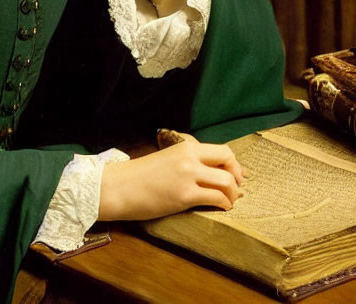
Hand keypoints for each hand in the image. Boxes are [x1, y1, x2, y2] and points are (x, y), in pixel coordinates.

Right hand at [98, 140, 244, 220]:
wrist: (118, 187)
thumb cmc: (139, 176)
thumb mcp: (167, 158)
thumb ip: (187, 160)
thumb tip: (207, 170)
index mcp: (185, 147)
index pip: (221, 150)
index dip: (233, 163)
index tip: (235, 173)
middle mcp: (190, 158)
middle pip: (227, 162)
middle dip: (237, 176)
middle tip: (237, 188)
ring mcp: (188, 176)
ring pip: (226, 181)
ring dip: (232, 193)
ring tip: (230, 200)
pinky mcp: (184, 196)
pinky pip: (215, 198)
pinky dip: (224, 203)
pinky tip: (222, 207)